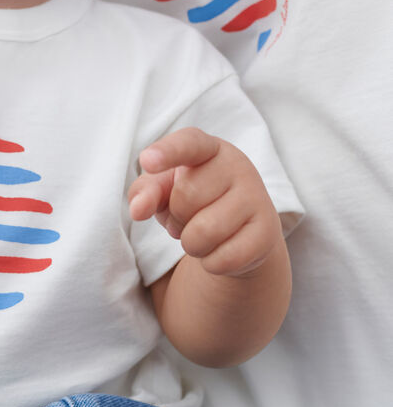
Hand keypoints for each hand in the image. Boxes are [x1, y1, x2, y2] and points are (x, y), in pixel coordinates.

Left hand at [129, 127, 282, 277]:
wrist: (241, 229)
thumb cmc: (194, 199)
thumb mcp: (164, 189)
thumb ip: (145, 191)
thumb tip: (137, 209)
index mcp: (208, 148)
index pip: (188, 143)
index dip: (167, 152)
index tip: (146, 161)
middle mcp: (237, 166)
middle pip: (185, 198)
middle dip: (177, 216)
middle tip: (189, 216)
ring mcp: (257, 198)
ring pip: (202, 233)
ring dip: (191, 243)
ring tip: (201, 233)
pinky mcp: (268, 233)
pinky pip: (223, 259)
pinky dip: (211, 262)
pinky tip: (221, 248)